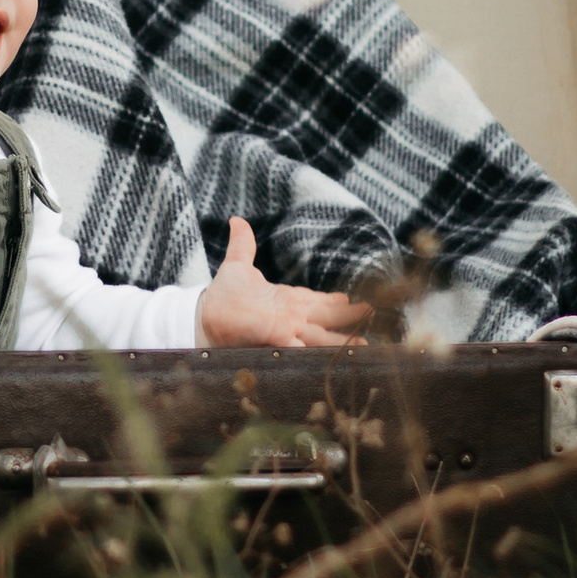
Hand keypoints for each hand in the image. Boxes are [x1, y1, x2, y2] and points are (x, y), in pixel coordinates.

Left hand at [197, 217, 366, 350]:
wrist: (204, 317)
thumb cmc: (222, 296)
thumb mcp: (236, 267)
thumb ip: (242, 245)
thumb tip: (237, 221)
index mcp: (286, 300)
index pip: (316, 300)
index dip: (333, 300)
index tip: (349, 299)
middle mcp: (291, 316)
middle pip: (327, 316)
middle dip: (349, 318)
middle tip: (372, 316)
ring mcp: (288, 328)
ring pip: (322, 335)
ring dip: (342, 339)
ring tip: (364, 345)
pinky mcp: (279, 338)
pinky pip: (305, 348)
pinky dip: (321, 353)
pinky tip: (337, 357)